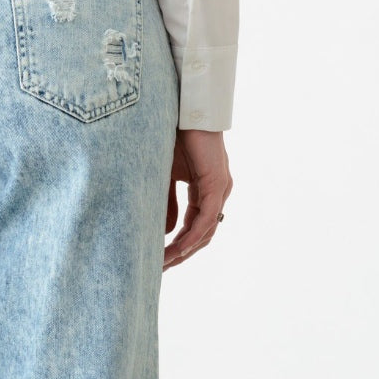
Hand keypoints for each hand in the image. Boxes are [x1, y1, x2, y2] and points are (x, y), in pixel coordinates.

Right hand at [163, 128, 232, 268]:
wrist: (183, 109)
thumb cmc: (172, 136)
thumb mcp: (164, 177)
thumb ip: (166, 204)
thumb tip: (166, 233)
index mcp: (205, 190)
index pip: (194, 227)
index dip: (177, 246)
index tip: (158, 260)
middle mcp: (217, 192)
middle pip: (202, 235)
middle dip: (181, 254)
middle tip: (159, 269)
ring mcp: (220, 189)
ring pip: (206, 231)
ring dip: (185, 249)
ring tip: (164, 263)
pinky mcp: (217, 184)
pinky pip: (207, 218)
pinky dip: (192, 235)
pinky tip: (178, 247)